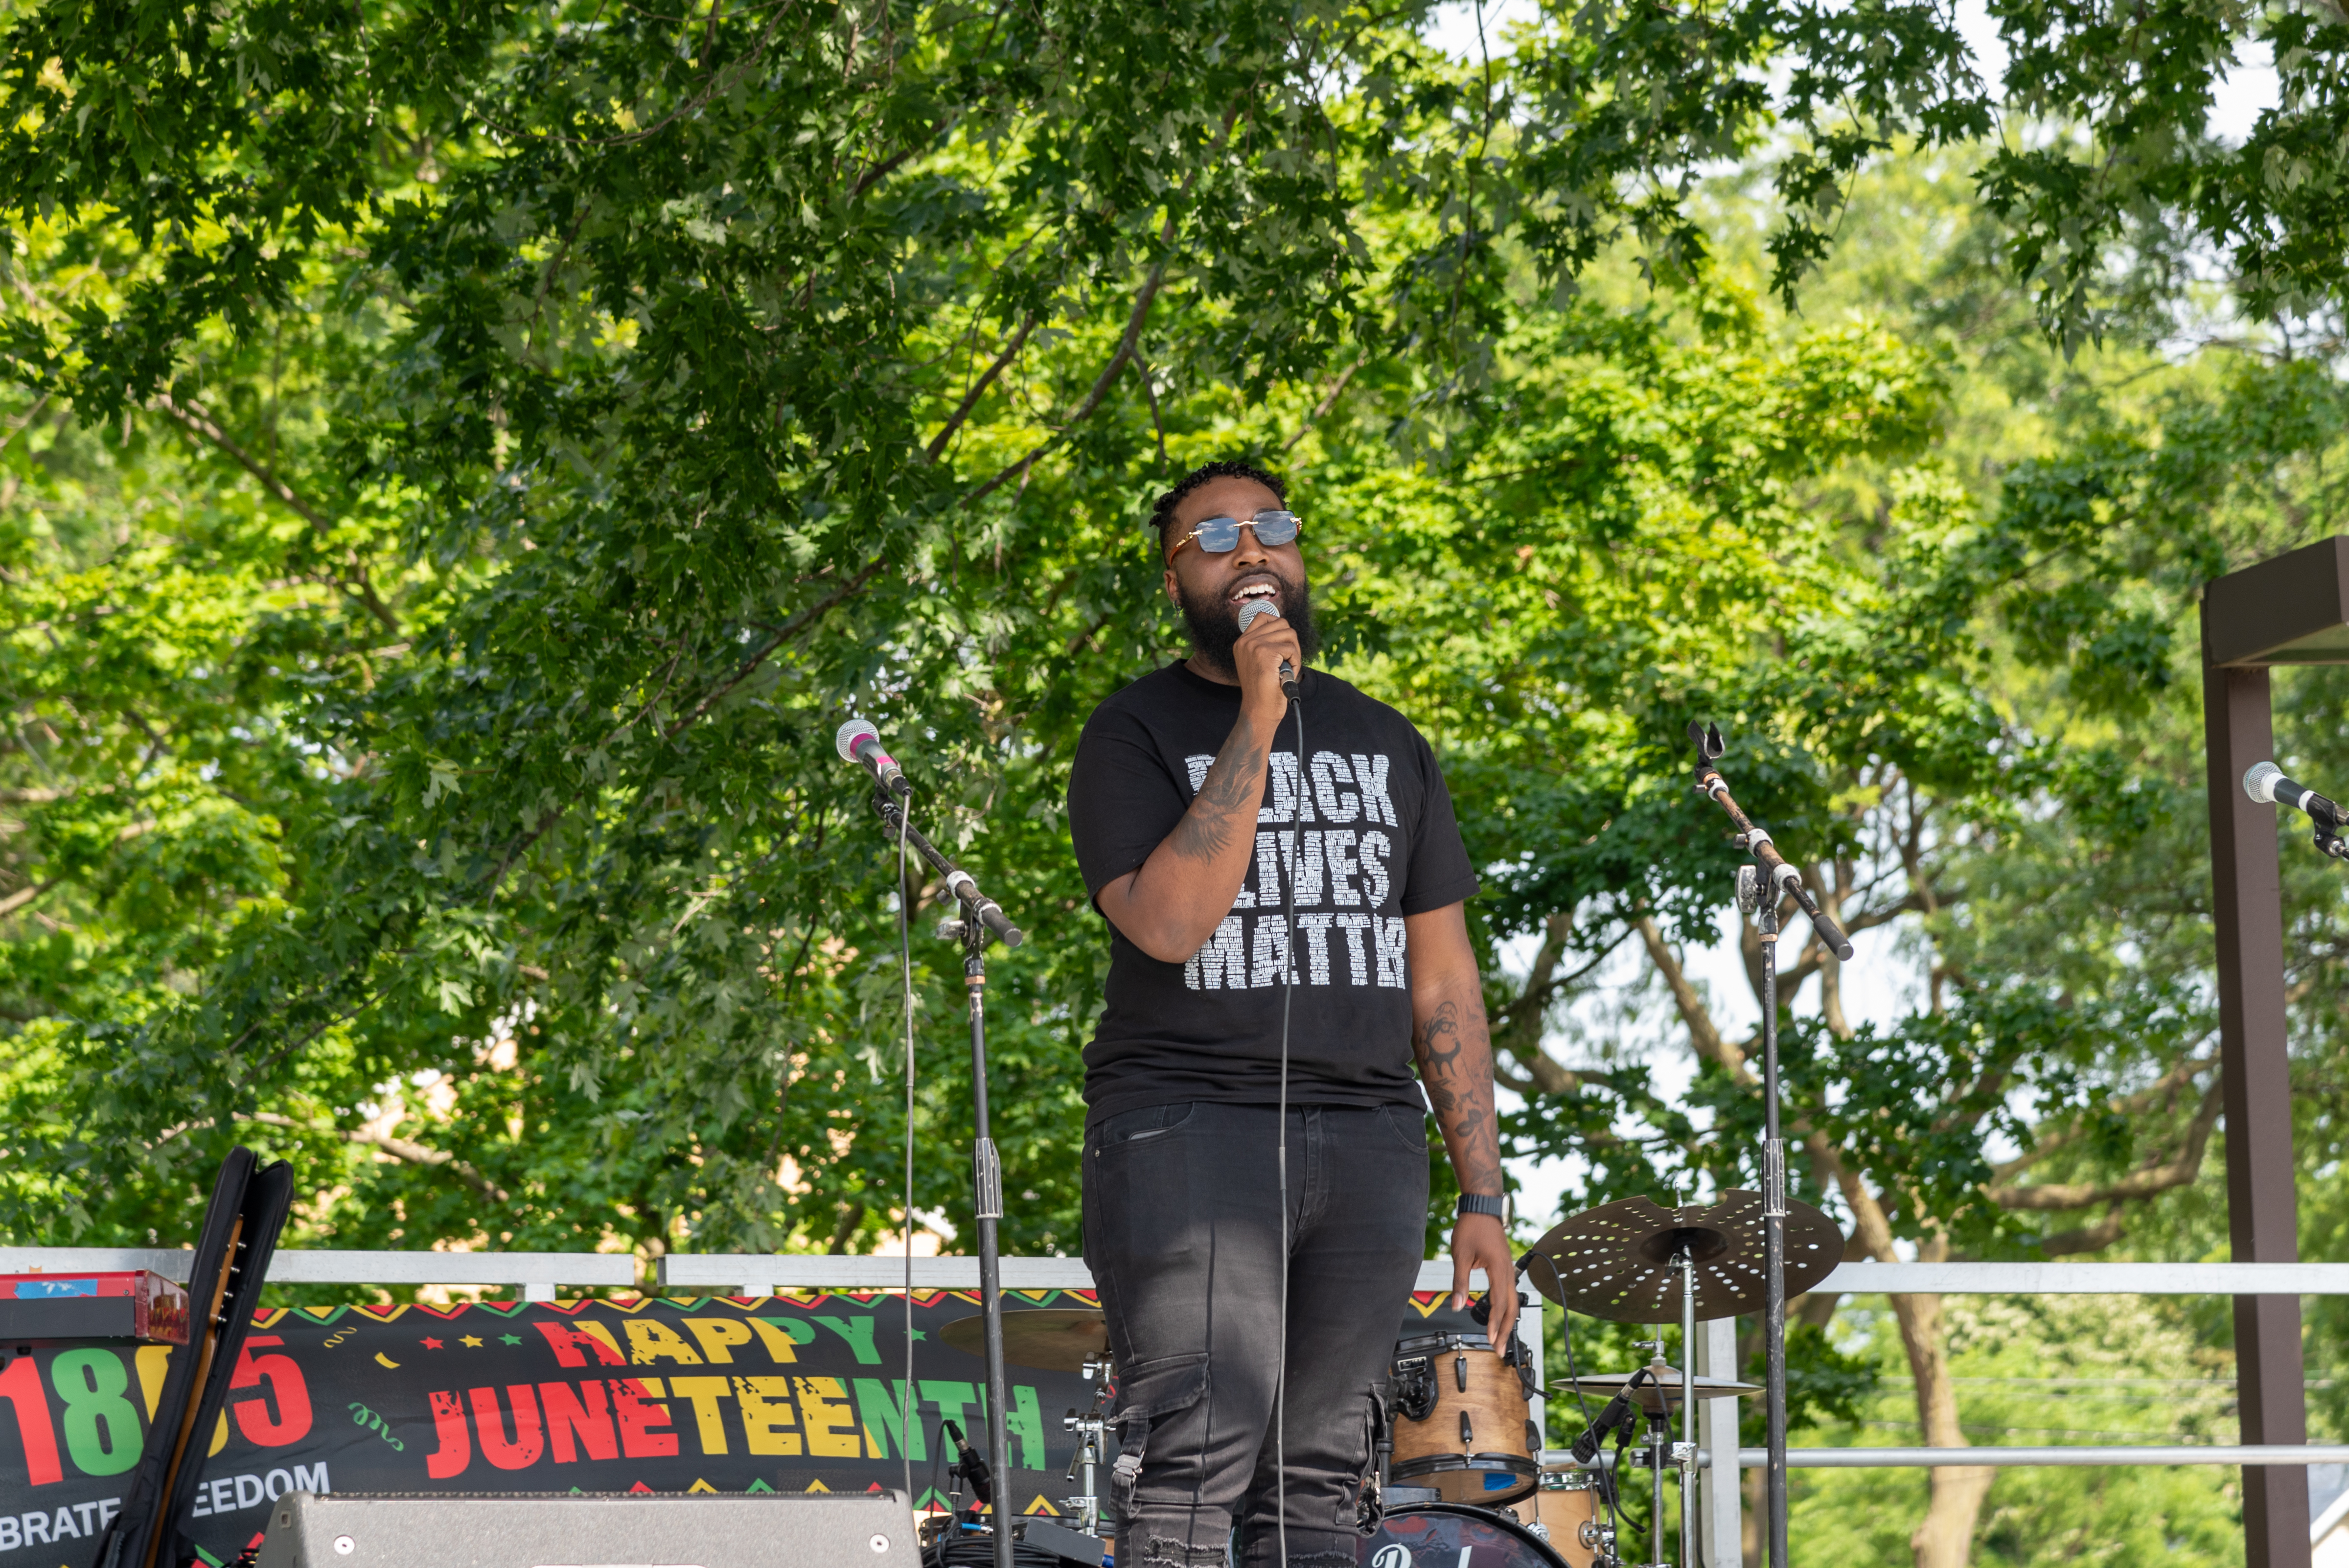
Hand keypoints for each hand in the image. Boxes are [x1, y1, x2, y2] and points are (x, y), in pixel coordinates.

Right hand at [1234, 603, 1301, 717]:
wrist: (1259, 710)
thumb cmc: (1264, 689)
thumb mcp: (1258, 662)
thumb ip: (1265, 643)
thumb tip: (1285, 628)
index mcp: (1242, 642)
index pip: (1263, 616)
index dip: (1279, 626)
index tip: (1282, 645)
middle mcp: (1246, 641)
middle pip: (1281, 623)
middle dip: (1291, 641)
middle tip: (1289, 660)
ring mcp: (1254, 645)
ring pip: (1289, 634)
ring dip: (1295, 652)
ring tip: (1288, 668)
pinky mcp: (1266, 653)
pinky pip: (1292, 649)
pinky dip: (1296, 662)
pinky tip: (1288, 674)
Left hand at [1450, 1212, 1517, 1347]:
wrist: (1482, 1207)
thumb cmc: (1471, 1227)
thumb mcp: (1460, 1255)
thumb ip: (1459, 1282)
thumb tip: (1456, 1305)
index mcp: (1499, 1269)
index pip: (1499, 1303)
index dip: (1495, 1324)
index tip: (1491, 1340)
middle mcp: (1508, 1271)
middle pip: (1512, 1307)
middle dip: (1505, 1329)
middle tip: (1500, 1349)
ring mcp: (1509, 1269)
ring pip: (1512, 1301)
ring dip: (1507, 1320)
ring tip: (1500, 1338)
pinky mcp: (1505, 1267)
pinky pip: (1509, 1292)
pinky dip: (1506, 1308)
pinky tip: (1500, 1316)